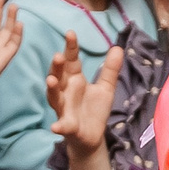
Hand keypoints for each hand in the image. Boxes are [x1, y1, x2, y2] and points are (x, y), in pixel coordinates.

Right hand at [44, 31, 123, 155]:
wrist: (92, 136)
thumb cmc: (94, 109)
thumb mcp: (106, 87)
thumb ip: (110, 69)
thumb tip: (118, 48)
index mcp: (75, 80)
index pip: (71, 60)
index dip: (70, 47)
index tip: (71, 33)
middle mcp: (66, 92)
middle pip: (59, 76)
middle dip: (57, 66)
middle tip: (58, 55)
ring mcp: (64, 109)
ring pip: (55, 97)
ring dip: (51, 89)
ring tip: (51, 80)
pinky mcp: (68, 126)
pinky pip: (62, 125)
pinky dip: (58, 126)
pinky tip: (55, 127)